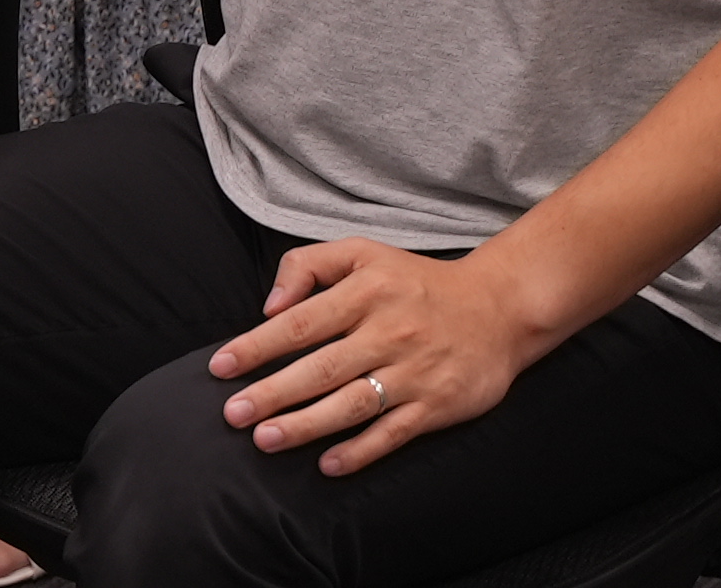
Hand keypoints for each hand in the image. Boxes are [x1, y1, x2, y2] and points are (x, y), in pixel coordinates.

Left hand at [209, 240, 538, 474]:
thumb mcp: (363, 254)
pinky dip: (361, 450)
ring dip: (306, 425)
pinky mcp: (437, 405)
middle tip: (232, 413)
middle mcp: (388, 332)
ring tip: (265, 439)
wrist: (499, 308)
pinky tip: (328, 465)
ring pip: (352, 403)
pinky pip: (393, 432)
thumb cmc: (416, 282)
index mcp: (365, 292)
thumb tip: (267, 306)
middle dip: (272, 392)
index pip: (300, 323)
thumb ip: (309, 266)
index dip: (257, 346)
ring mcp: (413, 371)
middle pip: (320, 367)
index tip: (221, 367)